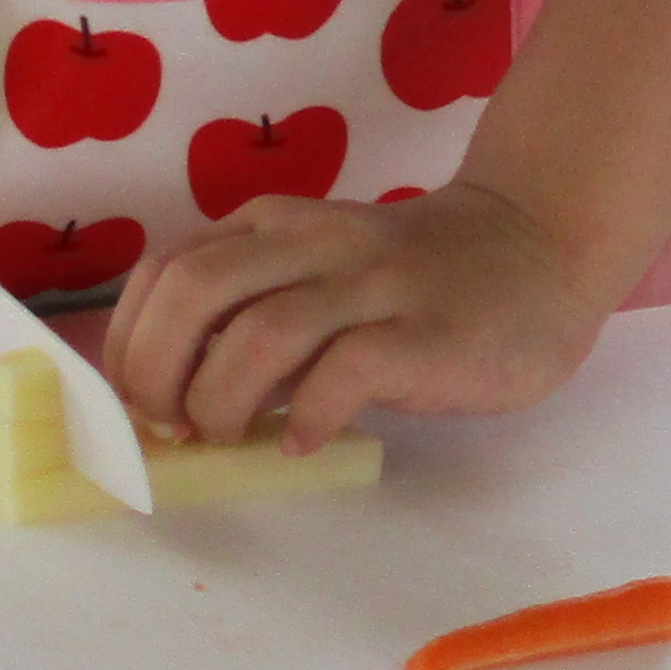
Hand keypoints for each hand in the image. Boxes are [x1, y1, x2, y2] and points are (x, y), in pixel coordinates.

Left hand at [101, 178, 618, 452]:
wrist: (538, 251)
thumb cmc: (414, 283)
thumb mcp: (320, 279)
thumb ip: (254, 321)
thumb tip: (173, 403)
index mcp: (276, 227)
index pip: (167, 271)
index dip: (132, 344)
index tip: (137, 404)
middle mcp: (315, 244)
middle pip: (196, 291)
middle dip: (158, 372)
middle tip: (174, 429)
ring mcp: (374, 284)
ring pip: (261, 332)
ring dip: (223, 401)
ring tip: (234, 438)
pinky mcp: (426, 333)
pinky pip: (347, 372)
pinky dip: (308, 417)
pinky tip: (306, 442)